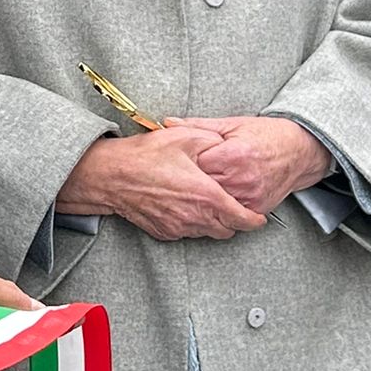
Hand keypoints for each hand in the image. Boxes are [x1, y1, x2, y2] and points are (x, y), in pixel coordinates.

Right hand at [57, 129, 266, 241]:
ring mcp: (178, 227)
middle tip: (234, 206)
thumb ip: (213, 141)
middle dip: (235, 221)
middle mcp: (194, 217)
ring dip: (213, 222)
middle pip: (227, 230)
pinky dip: (193, 223)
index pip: (242, 218)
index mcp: (206, 195)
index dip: (255, 220)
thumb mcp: (185, 137)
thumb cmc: (146, 155)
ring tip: (209, 203)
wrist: (111, 176)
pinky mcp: (164, 232)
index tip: (259, 217)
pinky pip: (187, 233)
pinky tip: (186, 206)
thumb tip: (226, 145)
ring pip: (207, 233)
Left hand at [170, 116, 331, 217]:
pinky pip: (231, 213)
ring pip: (214, 203)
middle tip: (184, 176)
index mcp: (233, 155)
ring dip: (206, 196)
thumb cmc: (266, 135)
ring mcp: (250, 197)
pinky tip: (217, 197)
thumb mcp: (232, 125)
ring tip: (199, 187)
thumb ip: (198, 126)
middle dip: (193, 181)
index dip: (185, 163)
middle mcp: (242, 179)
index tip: (181, 161)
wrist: (299, 152)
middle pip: (203, 187)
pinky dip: (222, 206)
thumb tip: (168, 122)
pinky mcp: (257, 208)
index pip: (196, 165)